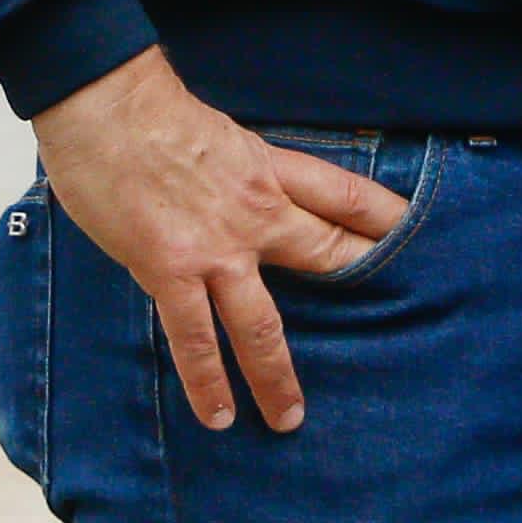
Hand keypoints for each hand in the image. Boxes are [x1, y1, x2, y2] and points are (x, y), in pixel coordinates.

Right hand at [30, 45, 408, 434]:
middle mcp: (257, 212)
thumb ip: (237, 176)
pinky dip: (208, 382)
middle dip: (359, 289)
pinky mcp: (171, 270)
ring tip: (289, 417)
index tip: (416, 234)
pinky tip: (219, 415)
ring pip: (262, 324)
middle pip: (325, 253)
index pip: (345, 194)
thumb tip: (237, 202)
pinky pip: (196, 338)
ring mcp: (217, 248)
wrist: (105, 105)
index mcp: (270, 169)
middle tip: (394, 329)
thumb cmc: (148, 114)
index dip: (384, 216)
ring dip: (277, 376)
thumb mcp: (219, 137)